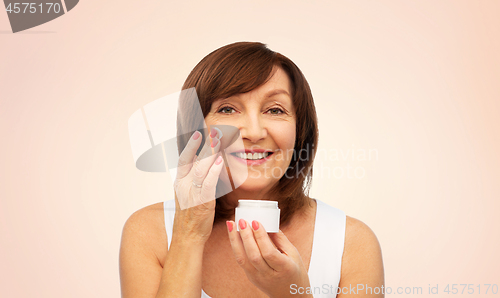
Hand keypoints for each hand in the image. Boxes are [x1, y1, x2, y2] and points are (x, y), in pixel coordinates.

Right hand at [172, 128, 223, 244]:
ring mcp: (192, 194)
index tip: (198, 134)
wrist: (187, 236)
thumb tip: (201, 163)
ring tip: (217, 140)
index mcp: (180, 182)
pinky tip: (219, 162)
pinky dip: (213, 172)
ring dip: (210, 154)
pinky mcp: (202, 202)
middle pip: (193, 160)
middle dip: (204, 145)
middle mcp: (184, 186)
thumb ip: (193, 178)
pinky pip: (207, 184)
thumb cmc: (190, 215)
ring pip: (200, 169)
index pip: (183, 159)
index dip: (190, 146)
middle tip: (213, 131)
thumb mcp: (187, 193)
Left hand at [226, 219, 312, 297]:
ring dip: (235, 240)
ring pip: (242, 259)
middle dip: (246, 236)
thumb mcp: (294, 254)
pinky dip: (235, 246)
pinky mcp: (251, 277)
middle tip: (242, 220)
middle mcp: (269, 275)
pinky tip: (233, 234)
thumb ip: (280, 239)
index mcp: (284, 269)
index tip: (256, 222)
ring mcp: (258, 278)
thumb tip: (268, 222)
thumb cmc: (295, 272)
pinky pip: (241, 261)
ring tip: (231, 224)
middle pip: (254, 256)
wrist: (290, 296)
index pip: (269, 252)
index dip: (261, 237)